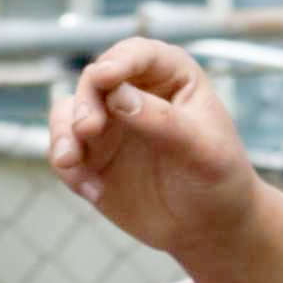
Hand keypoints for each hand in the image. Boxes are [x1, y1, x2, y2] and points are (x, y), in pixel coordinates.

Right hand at [48, 40, 260, 257]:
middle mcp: (133, 92)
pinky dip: (69, 169)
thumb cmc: (219, 180)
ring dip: (62, 134)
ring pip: (68, 113)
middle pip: (94, 81)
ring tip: (70, 163)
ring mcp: (109, 124)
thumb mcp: (204, 151)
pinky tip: (93, 192)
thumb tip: (117, 96)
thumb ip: (164, 122)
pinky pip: (65, 154)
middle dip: (85, 102)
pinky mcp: (92, 157)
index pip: (138, 54)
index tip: (105, 77)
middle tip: (87, 129)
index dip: (119, 61)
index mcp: (170, 76)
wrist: (209, 227)